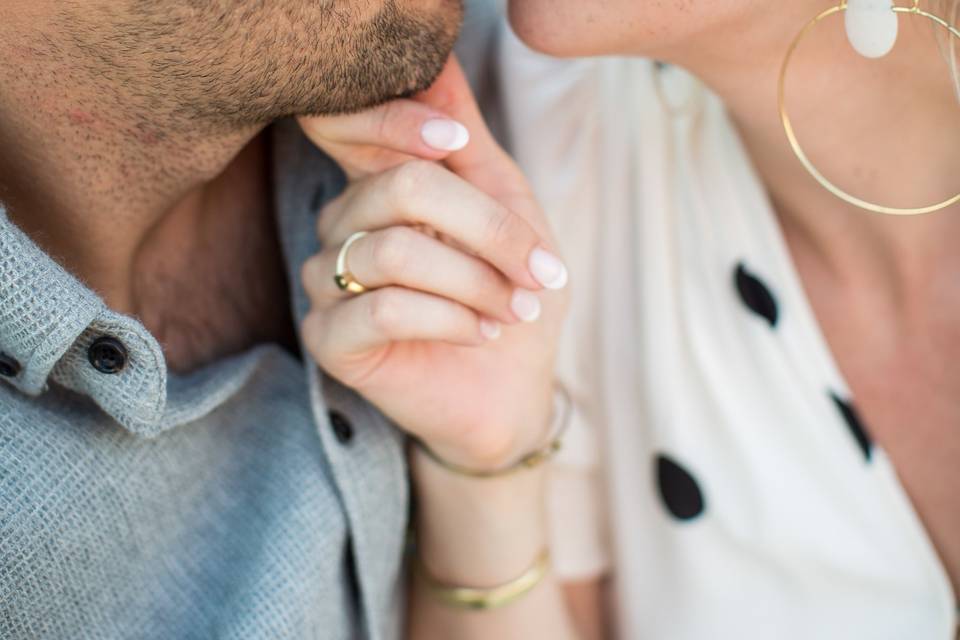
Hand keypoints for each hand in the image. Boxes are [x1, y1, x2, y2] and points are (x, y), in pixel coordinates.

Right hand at [298, 59, 568, 469]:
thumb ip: (470, 139)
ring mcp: (327, 281)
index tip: (458, 142)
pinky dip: (450, 318)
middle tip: (538, 271)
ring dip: (476, 281)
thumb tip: (438, 58)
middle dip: (488, 231)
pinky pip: (384, 308)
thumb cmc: (512, 295)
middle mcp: (340, 225)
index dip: (396, 118)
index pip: (345, 122)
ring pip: (394, 251)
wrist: (511, 390)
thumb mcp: (508, 206)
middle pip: (401, 189)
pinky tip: (478, 332)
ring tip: (515, 308)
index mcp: (378, 185)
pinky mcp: (329, 338)